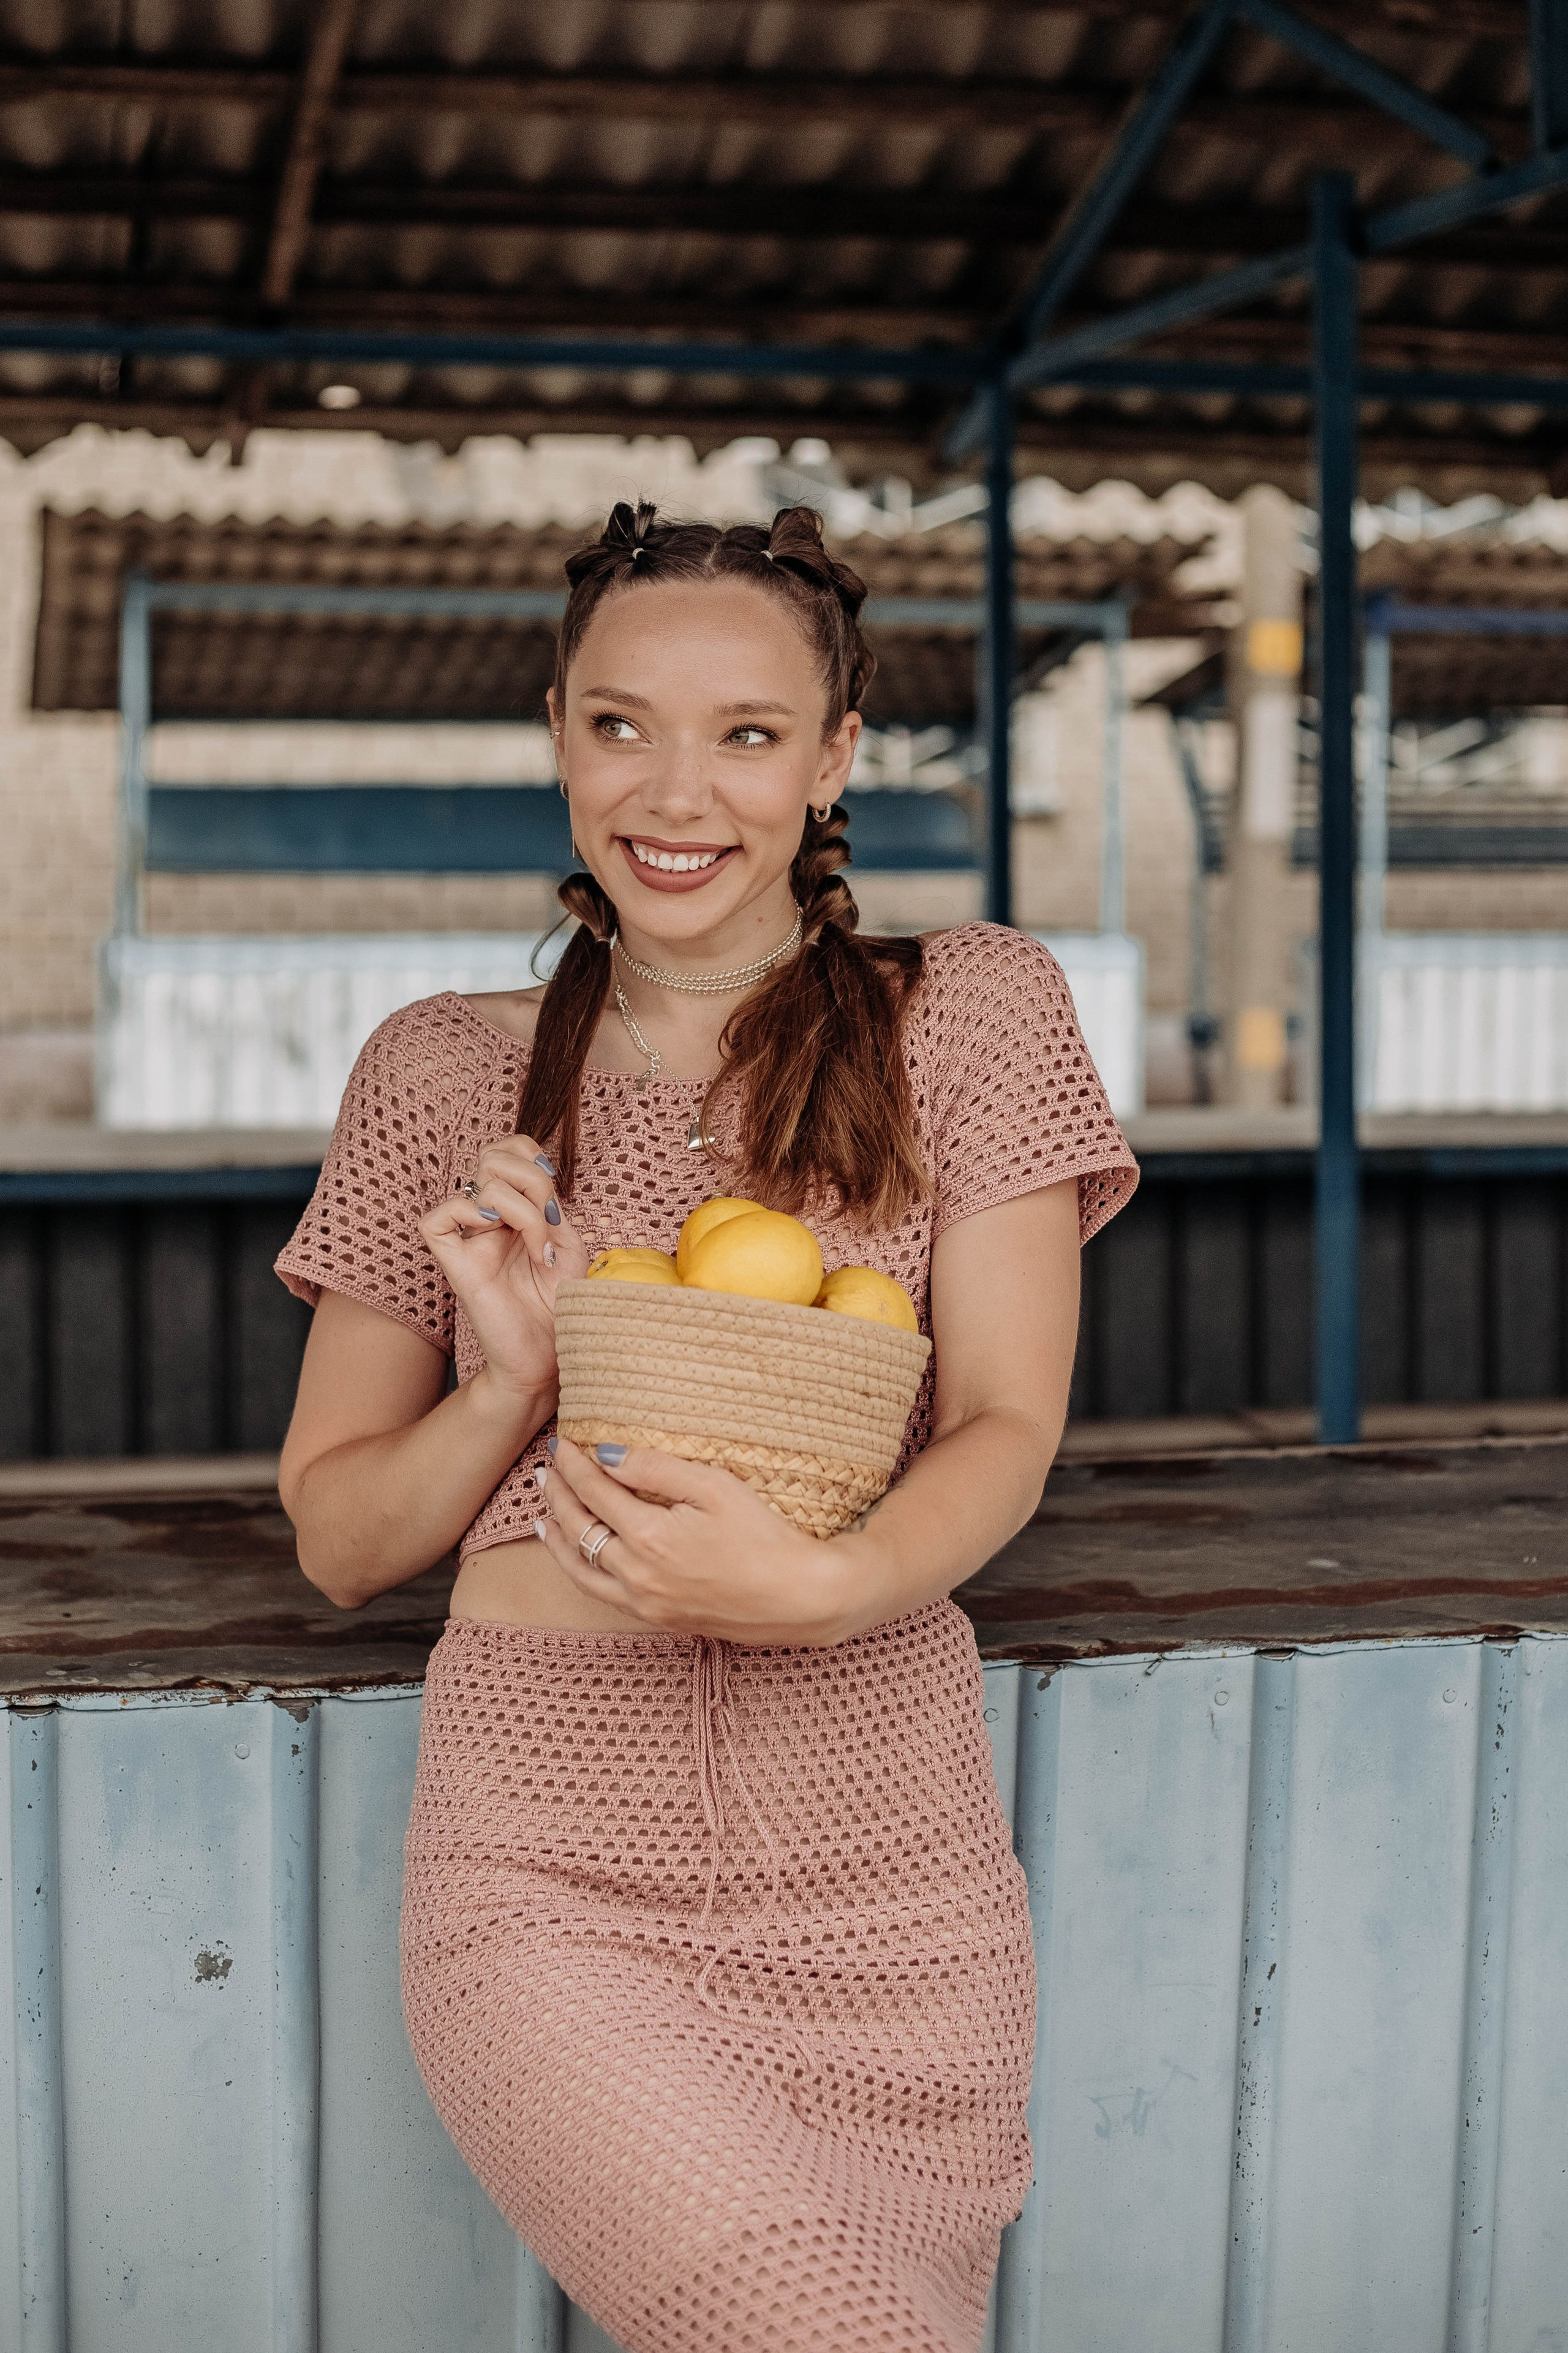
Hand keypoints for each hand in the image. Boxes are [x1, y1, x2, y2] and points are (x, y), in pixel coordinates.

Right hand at [418, 1135, 590, 1406]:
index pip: (508, 1148)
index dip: (531, 1157)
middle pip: (493, 1155)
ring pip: (481, 1181)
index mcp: (516, 1208)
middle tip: (548, 1226)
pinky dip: (473, 1217)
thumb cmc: (559, 1306)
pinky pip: (439, 1216)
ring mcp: (468, 1237)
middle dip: (533, 1182)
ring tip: (538, 1251)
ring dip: (524, 1212)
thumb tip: (534, 1178)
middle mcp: (489, 1216)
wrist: (547, 1356)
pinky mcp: (452, 1261)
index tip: (554, 1199)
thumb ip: (552, 1205)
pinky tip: (498, 1242)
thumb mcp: (570, 1245)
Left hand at [535, 1438, 866, 1644]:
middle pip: (579, 1529)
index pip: (596, 1492)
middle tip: (546, 1471)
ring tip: (544, 1517)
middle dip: (558, 1497)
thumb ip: (656, 1468)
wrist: (801, 1598)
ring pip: (581, 1570)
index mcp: (650, 1537)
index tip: (562, 1443)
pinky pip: (602, 1595)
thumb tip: (606, 1455)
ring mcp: (646, 1603)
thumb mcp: (715, 1487)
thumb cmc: (766, 1537)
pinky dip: (581, 1572)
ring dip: (558, 1540)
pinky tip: (580, 1560)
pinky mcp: (659, 1619)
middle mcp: (638, 1575)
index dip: (574, 1465)